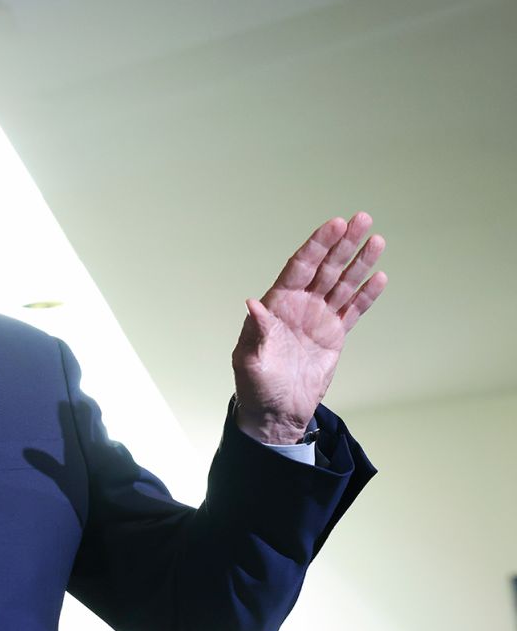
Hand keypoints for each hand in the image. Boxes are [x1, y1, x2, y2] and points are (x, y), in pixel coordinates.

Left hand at [232, 213, 386, 443]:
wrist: (276, 412)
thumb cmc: (256, 386)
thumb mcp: (250, 360)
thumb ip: (257, 331)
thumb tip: (253, 303)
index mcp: (277, 305)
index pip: (300, 267)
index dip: (317, 245)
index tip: (334, 225)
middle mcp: (299, 305)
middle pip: (325, 268)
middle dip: (342, 244)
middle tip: (362, 219)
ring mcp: (318, 318)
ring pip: (342, 284)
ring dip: (359, 262)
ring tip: (377, 239)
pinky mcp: (334, 335)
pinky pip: (353, 310)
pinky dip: (367, 295)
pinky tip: (380, 277)